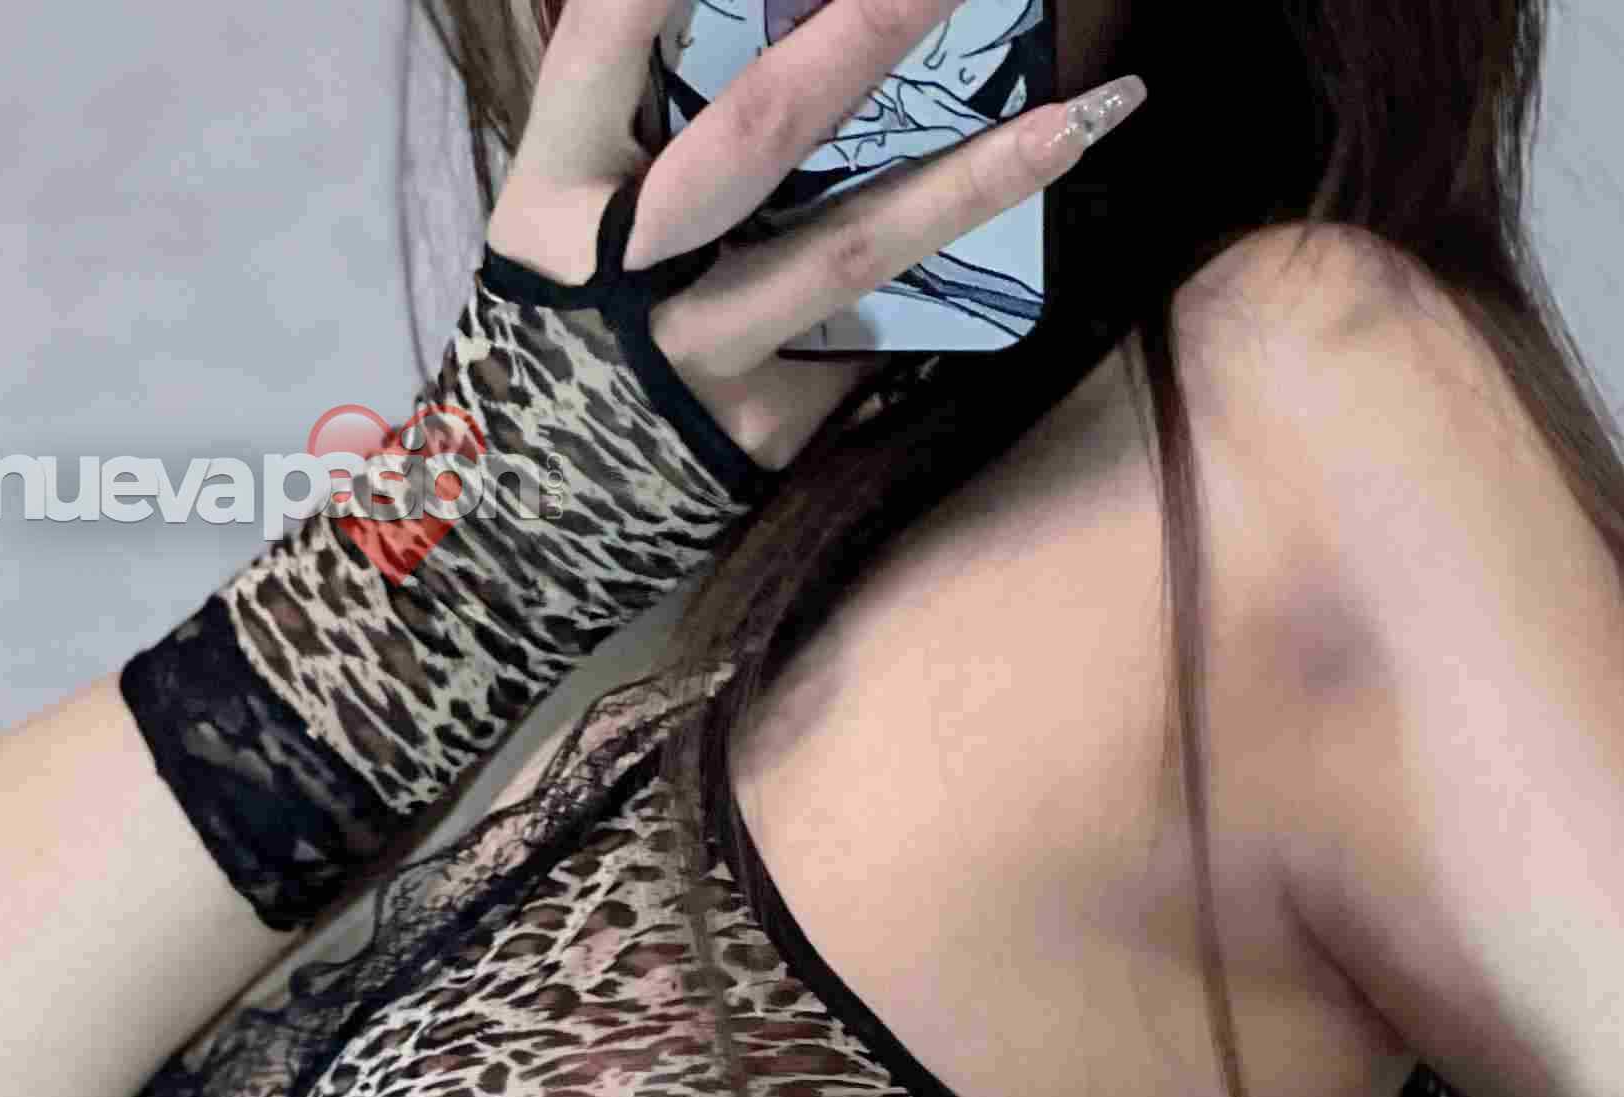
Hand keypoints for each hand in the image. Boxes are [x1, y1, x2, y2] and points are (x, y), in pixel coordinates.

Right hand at [488, 0, 1143, 476]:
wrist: (534, 521)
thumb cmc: (563, 328)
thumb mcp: (565, 212)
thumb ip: (643, 118)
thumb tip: (795, 34)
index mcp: (557, 189)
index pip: (607, 36)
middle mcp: (628, 266)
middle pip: (759, 130)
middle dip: (863, 36)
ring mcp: (707, 352)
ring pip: (854, 251)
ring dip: (976, 179)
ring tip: (1088, 113)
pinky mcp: (771, 427)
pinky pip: (873, 332)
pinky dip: (944, 279)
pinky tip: (1024, 220)